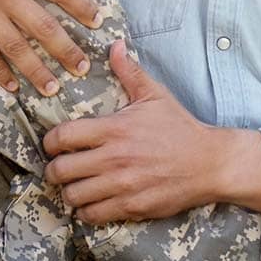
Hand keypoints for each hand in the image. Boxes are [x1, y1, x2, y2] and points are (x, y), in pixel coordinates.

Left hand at [42, 40, 230, 221]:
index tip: (52, 145)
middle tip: (59, 168)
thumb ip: (129, 72)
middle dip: (53, 170)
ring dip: (68, 192)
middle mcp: (114, 158)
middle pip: (61, 170)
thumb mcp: (155, 96)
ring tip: (74, 186)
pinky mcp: (132, 206)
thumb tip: (115, 45)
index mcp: (114, 129)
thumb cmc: (180, 128)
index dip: (50, 142)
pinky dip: (86, 212)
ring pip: (73, 196)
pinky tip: (90, 203)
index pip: (63, 137)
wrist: (210, 163)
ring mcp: (122, 185)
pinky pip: (93, 215)